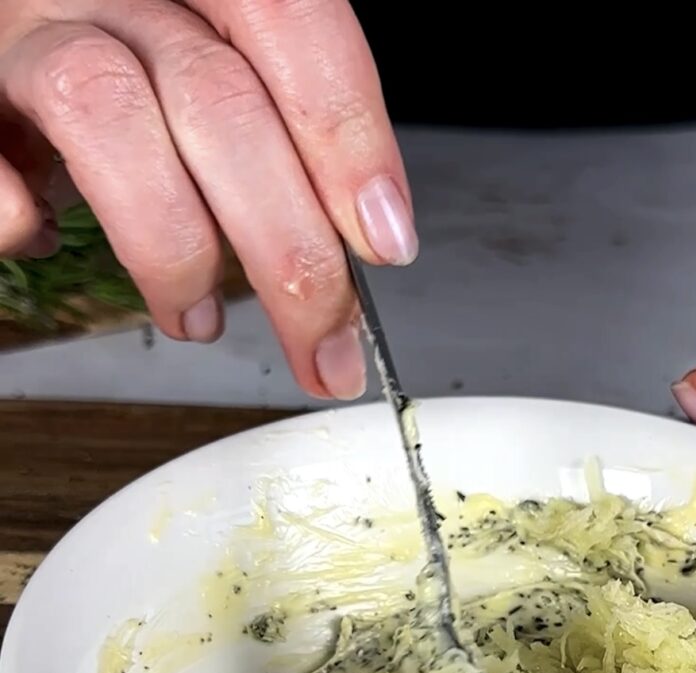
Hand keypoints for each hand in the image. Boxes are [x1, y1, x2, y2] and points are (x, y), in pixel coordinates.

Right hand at [0, 1, 414, 398]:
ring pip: (105, 111)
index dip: (349, 134)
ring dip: (172, 245)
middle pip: (218, 98)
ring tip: (197, 318)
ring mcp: (22, 27)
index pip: (293, 20)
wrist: (10, 58)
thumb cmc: (135, 77)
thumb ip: (288, 135)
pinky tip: (42, 239)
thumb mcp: (221, 82)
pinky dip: (11, 203)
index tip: (386, 244)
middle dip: (289, 250)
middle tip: (323, 346)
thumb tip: (371, 234)